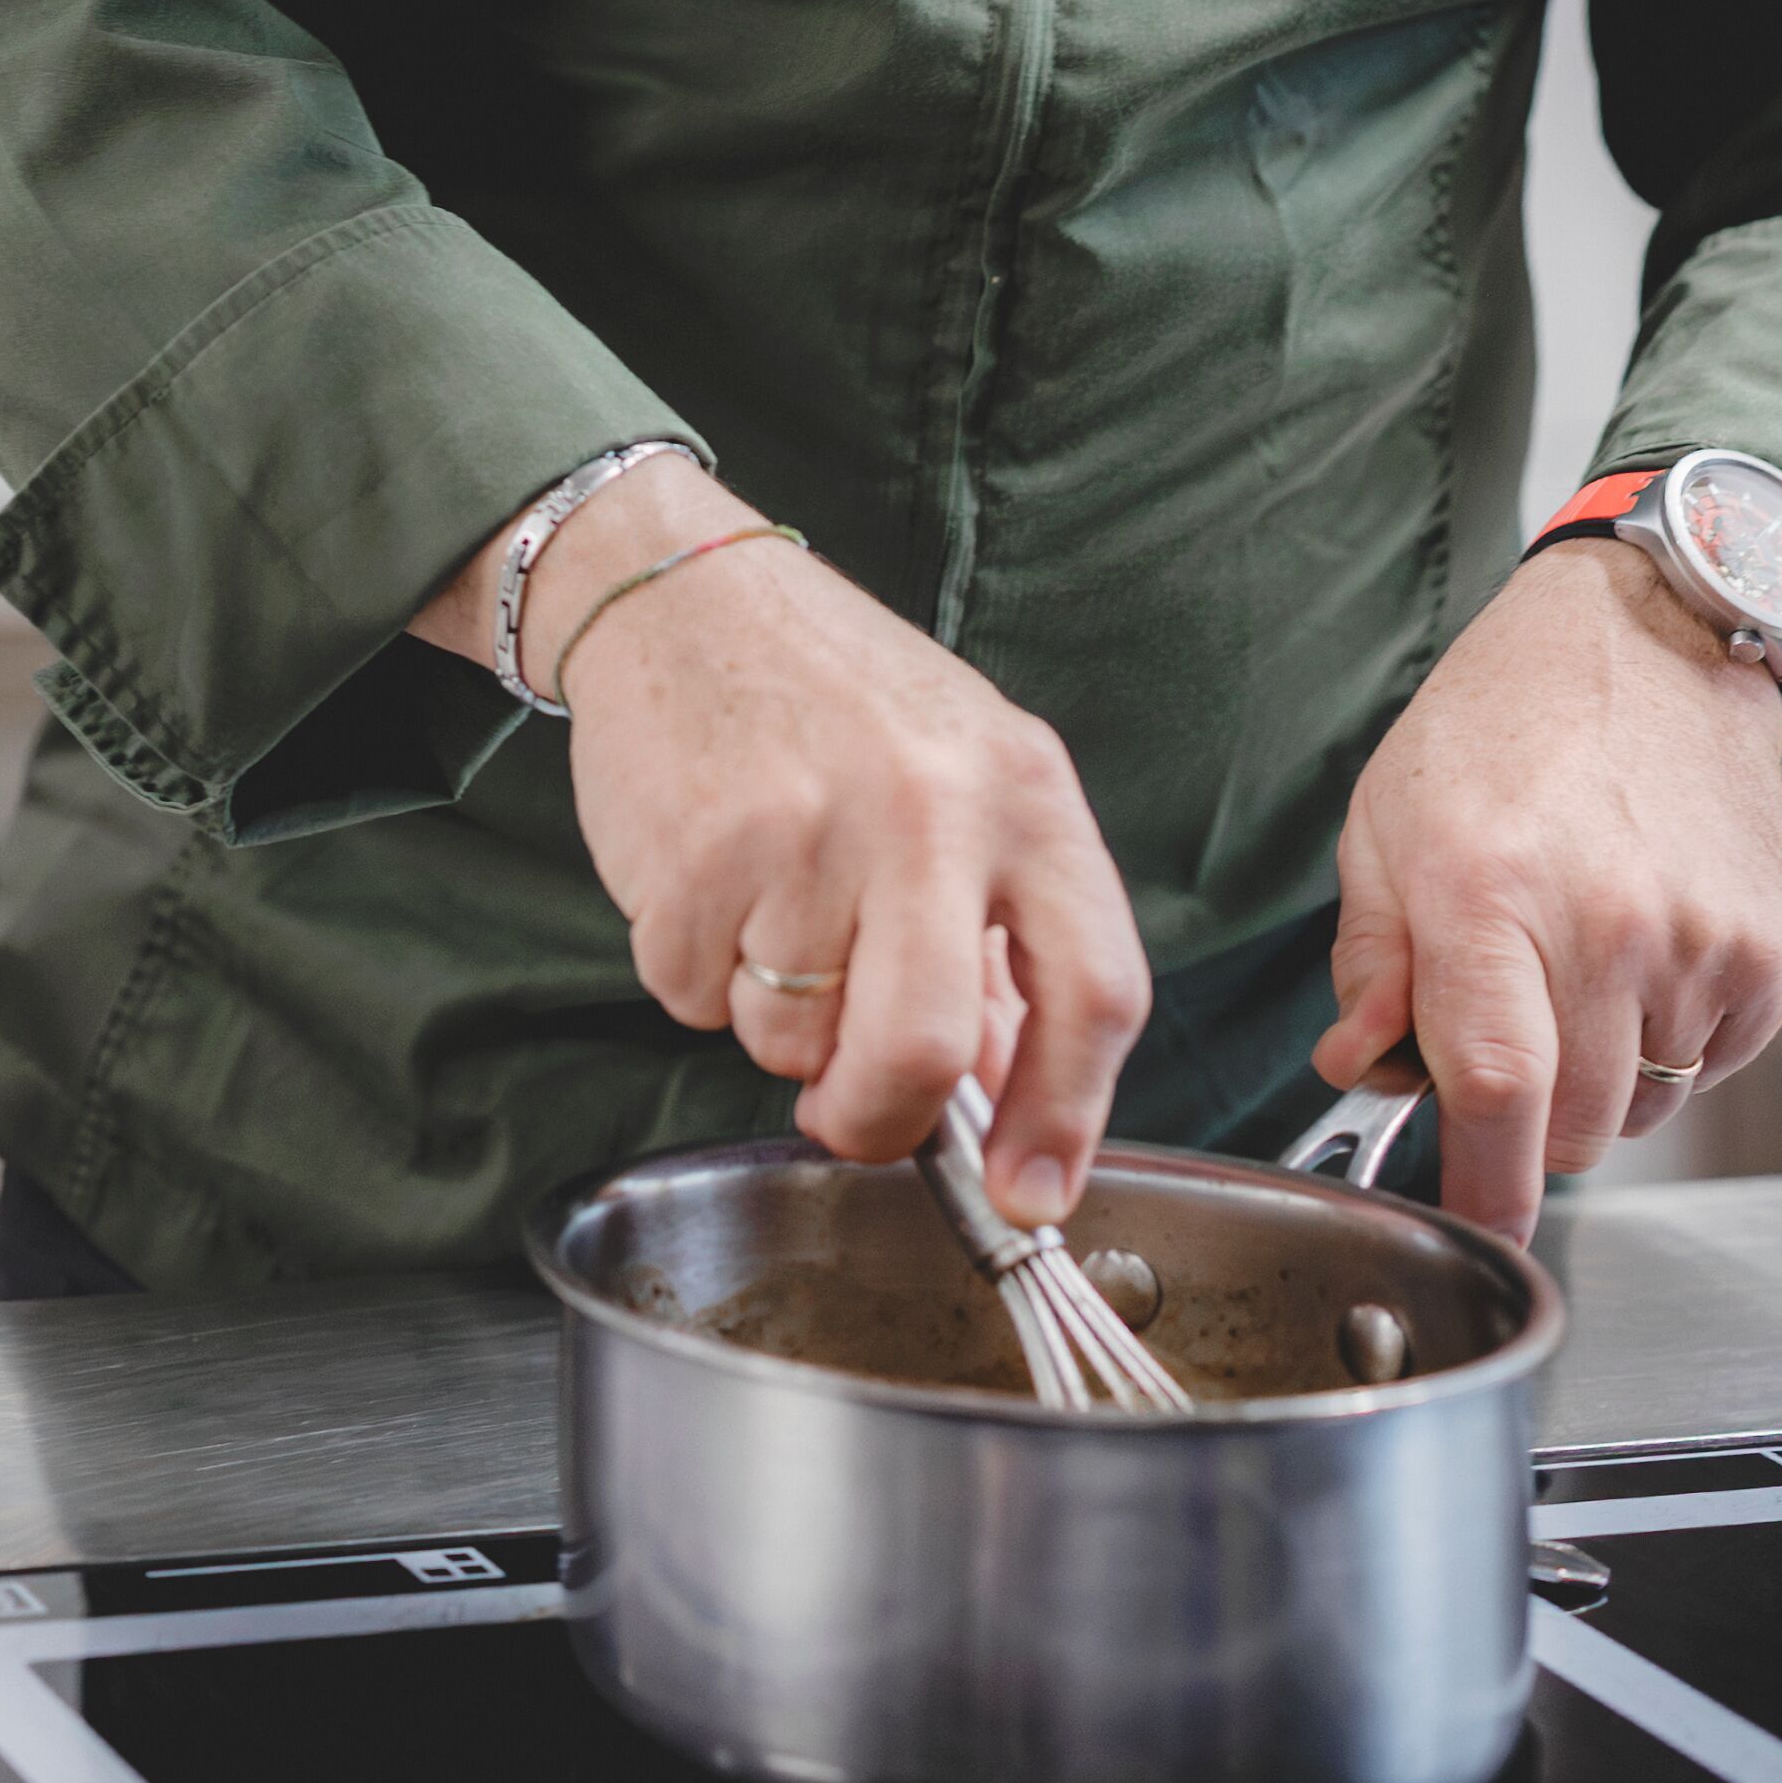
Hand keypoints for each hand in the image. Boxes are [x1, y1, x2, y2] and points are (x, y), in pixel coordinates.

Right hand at [414, 457, 1148, 1224]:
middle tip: (851, 1111)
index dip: (1071, 1117)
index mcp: (1025, 791)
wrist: (684, 590)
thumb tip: (996, 1090)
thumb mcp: (960, 781)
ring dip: (774, 1024)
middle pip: (926, 1052)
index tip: (1034, 1192)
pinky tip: (711, 878)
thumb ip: (997, 935)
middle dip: (880, 1120)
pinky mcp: (700, 852)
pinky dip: (696, 976)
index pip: (1097, 989)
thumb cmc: (834, 695)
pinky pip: (696, 1001)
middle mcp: (929, 807)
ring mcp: (810, 830)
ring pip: (794, 1042)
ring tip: (771, 906)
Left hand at [1314, 539, 1781, 1242]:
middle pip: (1574, 1127)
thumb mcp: (1389, 821)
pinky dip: (1674, 1040)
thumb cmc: (1503, 725)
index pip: (1493, 1091)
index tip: (1475, 1231)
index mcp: (1490, 891)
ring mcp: (1702, 940)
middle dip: (1531, 1118)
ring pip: (1643, 1106)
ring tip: (1579, 964)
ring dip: (1603, 1075)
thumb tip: (1362, 1071)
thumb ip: (1371, 961)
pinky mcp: (1772, 951)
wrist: (1652, 641)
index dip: (1483, 1187)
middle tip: (1511, 1028)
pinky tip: (1645, 951)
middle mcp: (1608, 923)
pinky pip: (1713, 1065)